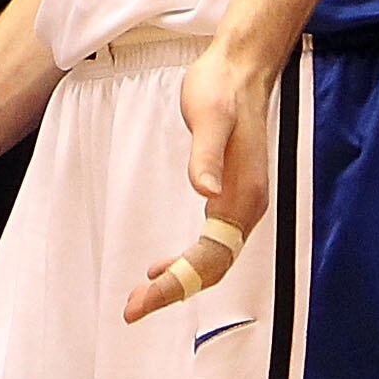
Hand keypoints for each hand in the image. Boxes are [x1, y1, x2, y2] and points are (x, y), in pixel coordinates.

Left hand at [121, 41, 269, 323]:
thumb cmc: (220, 90)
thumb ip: (205, 155)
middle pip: (213, 267)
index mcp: (243, 199)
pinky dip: (187, 263)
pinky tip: (160, 268)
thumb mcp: (208, 117)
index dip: (178, 282)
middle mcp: (246, 208)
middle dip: (175, 291)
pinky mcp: (229, 195)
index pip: (211, 258)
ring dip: (181, 282)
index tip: (142, 298)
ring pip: (213, 260)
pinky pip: (211, 244)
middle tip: (132, 309)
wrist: (239, 70)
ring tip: (142, 298)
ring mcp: (239, 204)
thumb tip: (205, 191)